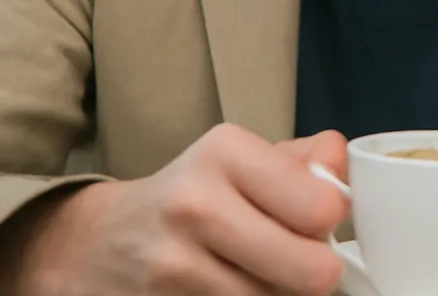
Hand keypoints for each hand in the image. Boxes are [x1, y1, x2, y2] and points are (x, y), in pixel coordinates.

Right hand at [0, 124, 349, 295]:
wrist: (96, 244)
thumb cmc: (190, 196)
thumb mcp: (239, 159)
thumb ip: (303, 160)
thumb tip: (341, 164)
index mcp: (224, 155)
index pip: (322, 206)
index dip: (333, 220)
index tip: (320, 219)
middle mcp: (195, 207)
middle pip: (310, 271)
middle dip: (318, 272)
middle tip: (305, 261)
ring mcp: (174, 269)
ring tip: (265, 275)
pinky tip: (238, 291)